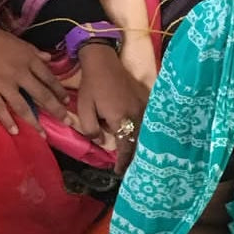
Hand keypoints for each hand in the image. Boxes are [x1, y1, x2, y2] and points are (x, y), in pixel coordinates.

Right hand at [0, 21, 68, 135]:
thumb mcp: (14, 40)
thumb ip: (33, 51)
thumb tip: (49, 58)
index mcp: (27, 58)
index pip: (49, 78)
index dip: (59, 92)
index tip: (67, 103)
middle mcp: (19, 72)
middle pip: (42, 95)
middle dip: (56, 111)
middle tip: (67, 123)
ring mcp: (3, 83)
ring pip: (23, 106)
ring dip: (34, 122)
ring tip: (43, 135)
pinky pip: (0, 109)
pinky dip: (7, 122)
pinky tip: (15, 132)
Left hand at [73, 44, 148, 172]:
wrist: (103, 61)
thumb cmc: (92, 85)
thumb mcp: (84, 109)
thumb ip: (91, 129)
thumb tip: (103, 142)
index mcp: (121, 119)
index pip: (125, 148)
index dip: (123, 162)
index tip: (119, 172)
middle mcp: (136, 115)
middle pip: (139, 142)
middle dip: (135, 157)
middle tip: (130, 168)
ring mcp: (144, 107)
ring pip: (146, 132)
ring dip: (142, 145)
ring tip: (137, 155)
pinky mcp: (146, 100)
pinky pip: (149, 120)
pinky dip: (147, 131)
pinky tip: (144, 137)